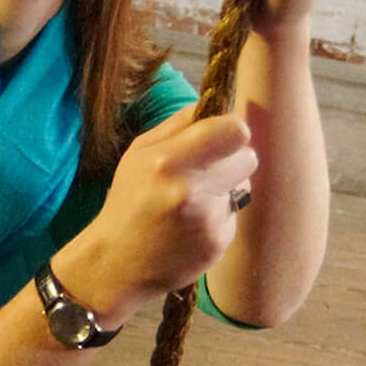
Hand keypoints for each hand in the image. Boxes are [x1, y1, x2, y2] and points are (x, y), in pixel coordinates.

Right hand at [54, 106, 257, 324]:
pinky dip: (218, 217)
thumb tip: (215, 101)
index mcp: (168, 160)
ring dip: (227, 189)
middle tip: (206, 171)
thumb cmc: (128, 201)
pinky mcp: (218, 244)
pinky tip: (192, 226)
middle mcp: (190, 190)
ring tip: (193, 202)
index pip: (235, 131)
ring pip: (245, 187)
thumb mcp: (139, 152)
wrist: (117, 264)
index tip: (219, 137)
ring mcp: (207, 220)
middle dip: (232, 160)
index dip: (231, 131)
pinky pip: (234, 216)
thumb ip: (179, 124)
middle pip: (248, 157)